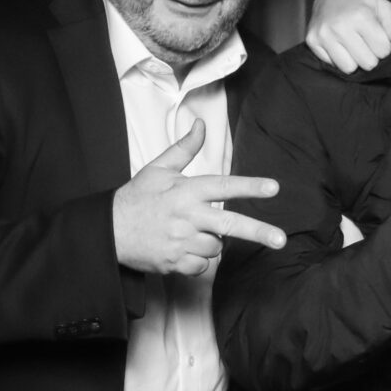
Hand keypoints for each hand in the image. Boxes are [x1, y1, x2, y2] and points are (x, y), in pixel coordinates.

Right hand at [113, 119, 286, 275]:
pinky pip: (202, 266)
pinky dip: (198, 260)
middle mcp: (186, 216)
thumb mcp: (158, 168)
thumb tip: (201, 123)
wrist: (108, 231)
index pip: (223, 186)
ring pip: (216, 246)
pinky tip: (182, 249)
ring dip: (211, 241)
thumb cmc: (137, 198)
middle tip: (281, 239)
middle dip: (259, 232)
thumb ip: (185, 148)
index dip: (250, 187)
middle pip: (230, 224)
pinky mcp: (174, 263)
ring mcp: (180, 242)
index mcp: (185, 191)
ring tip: (190, 232)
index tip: (274, 188)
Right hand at [305, 0, 390, 72]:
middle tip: (367, 43)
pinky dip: (340, 58)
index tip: (380, 39)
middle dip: (372, 56)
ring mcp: (323, 34)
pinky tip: (340, 44)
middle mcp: (340, 26)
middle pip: (367, 63)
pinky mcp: (312, 41)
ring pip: (349, 68)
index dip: (385, 47)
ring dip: (355, 60)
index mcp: (360, 16)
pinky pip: (333, 65)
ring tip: (354, 45)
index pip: (383, 50)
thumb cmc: (361, 1)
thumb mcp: (382, 5)